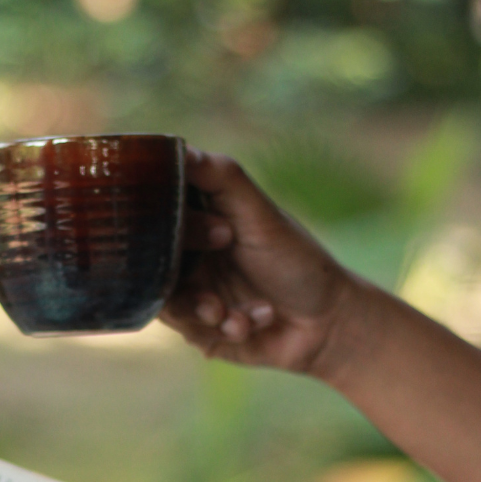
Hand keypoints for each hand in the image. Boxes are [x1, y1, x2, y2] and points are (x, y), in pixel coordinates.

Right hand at [166, 148, 357, 374]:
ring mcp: (193, 296)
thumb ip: (221, 177)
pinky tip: (258, 320)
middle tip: (219, 285)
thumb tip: (179, 148)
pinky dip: (230, 326)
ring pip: (170, 306)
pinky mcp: (203, 332)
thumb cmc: (297, 261)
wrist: (328, 322)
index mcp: (196, 224)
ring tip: (235, 315)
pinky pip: (195, 332)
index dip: (176, 229)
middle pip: (153, 268)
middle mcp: (189, 258)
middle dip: (187, 284)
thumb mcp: (260, 213)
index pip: (156, 219)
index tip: (222, 233)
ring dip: (207, 311)